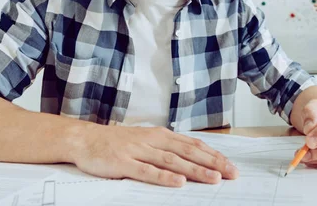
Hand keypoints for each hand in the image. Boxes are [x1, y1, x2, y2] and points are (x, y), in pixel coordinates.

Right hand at [71, 125, 238, 186]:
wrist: (85, 139)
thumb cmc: (118, 142)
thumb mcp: (147, 139)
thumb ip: (167, 147)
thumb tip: (194, 157)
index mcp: (161, 134)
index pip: (193, 144)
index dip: (213, 155)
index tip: (231, 166)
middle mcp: (153, 140)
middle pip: (188, 152)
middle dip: (212, 163)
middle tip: (231, 174)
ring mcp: (138, 150)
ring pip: (172, 161)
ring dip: (194, 170)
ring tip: (213, 178)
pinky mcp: (123, 162)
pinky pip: (147, 171)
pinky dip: (164, 177)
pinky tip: (178, 182)